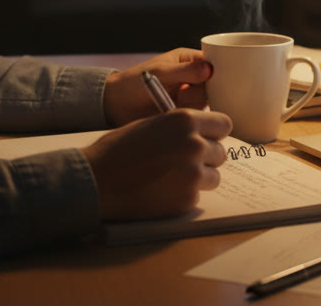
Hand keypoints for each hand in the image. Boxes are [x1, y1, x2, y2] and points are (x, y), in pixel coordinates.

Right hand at [82, 108, 232, 219]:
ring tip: (172, 177)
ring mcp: (193, 175)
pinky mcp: (187, 200)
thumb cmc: (117, 149)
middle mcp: (195, 145)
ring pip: (214, 176)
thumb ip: (180, 128)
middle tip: (183, 161)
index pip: (224, 124)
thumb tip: (202, 135)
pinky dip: (184, 195)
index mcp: (185, 120)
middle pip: (220, 152)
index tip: (207, 138)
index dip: (214, 132)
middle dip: (206, 157)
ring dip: (199, 177)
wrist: (96, 180)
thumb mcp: (151, 124)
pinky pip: (197, 196)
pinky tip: (162, 191)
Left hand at [103, 48, 211, 125]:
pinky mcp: (185, 112)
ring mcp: (190, 95)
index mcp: (188, 60)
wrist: (116, 106)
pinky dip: (191, 116)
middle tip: (188, 92)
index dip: (219, 71)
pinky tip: (178, 112)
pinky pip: (198, 114)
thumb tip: (210, 70)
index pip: (213, 62)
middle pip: (215, 83)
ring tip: (176, 101)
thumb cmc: (133, 82)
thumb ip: (185, 71)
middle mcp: (192, 76)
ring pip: (207, 99)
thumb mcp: (160, 73)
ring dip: (194, 103)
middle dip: (205, 90)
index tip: (215, 80)